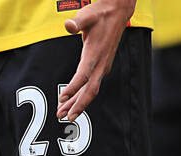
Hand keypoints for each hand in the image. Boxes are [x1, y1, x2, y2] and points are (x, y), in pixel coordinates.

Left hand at [58, 0, 137, 121]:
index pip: (83, 75)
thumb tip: (68, 25)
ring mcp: (102, 67)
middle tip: (63, 116)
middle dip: (77, 105)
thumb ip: (77, 22)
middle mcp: (100, 64)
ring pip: (90, 90)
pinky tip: (70, 103)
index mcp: (95, 54)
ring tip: (62, 114)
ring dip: (77, 103)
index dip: (73, 88)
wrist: (118, 12)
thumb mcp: (86, 15)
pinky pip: (91, 86)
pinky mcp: (101, 67)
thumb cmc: (100, 14)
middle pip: (89, 90)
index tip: (62, 98)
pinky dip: (80, 95)